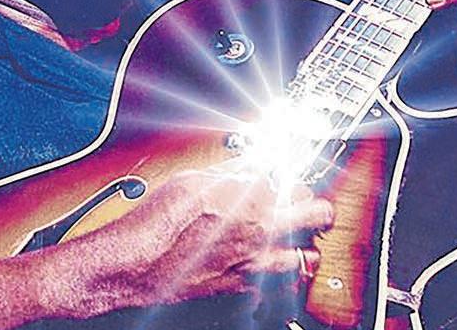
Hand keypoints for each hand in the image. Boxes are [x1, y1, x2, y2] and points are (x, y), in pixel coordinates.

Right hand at [53, 170, 331, 315]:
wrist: (139, 262)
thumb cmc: (161, 220)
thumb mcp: (195, 179)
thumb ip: (231, 174)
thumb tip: (247, 168)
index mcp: (256, 201)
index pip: (298, 184)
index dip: (292, 178)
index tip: (284, 178)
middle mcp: (263, 234)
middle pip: (318, 216)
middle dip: (318, 207)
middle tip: (312, 205)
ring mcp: (254, 265)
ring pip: (306, 259)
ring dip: (306, 245)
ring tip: (300, 240)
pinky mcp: (239, 288)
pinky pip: (272, 284)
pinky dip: (272, 274)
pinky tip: (261, 264)